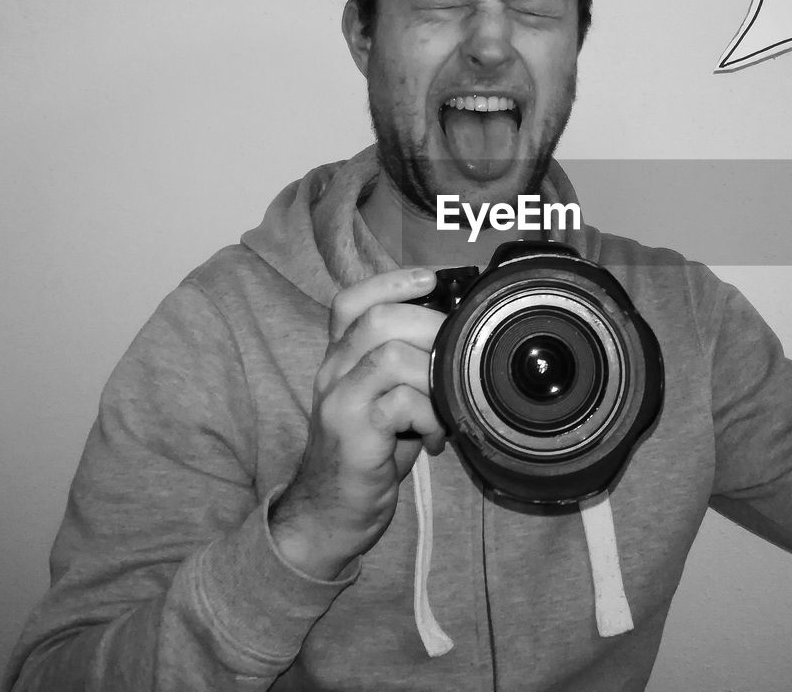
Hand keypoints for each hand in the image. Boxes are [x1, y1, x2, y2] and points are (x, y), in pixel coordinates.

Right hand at [270, 267, 446, 579]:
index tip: (432, 279)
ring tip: (448, 404)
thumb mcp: (387, 400)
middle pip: (377, 320)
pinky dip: (429, 416)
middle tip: (460, 356)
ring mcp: (338, 401)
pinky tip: (434, 438)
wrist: (330, 512)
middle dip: (431, 328)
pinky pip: (398, 404)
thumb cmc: (371, 453)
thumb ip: (409, 365)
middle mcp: (332, 371)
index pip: (351, 300)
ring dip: (433, 376)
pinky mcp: (352, 434)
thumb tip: (461, 336)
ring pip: (389, 357)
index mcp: (341, 358)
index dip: (391, 281)